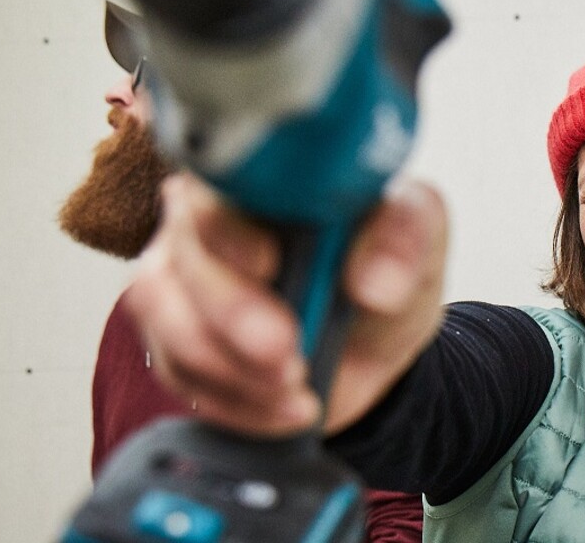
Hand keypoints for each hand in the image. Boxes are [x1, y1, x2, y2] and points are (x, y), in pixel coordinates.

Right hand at [126, 173, 448, 436]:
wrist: (375, 348)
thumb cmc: (386, 272)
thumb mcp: (419, 240)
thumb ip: (404, 239)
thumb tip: (375, 282)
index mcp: (259, 175)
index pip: (215, 182)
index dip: (229, 227)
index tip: (267, 264)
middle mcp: (205, 219)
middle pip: (183, 257)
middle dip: (233, 315)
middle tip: (289, 354)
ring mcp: (179, 280)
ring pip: (166, 318)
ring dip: (231, 367)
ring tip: (297, 388)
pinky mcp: (173, 340)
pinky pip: (177, 373)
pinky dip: (236, 403)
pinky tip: (286, 409)